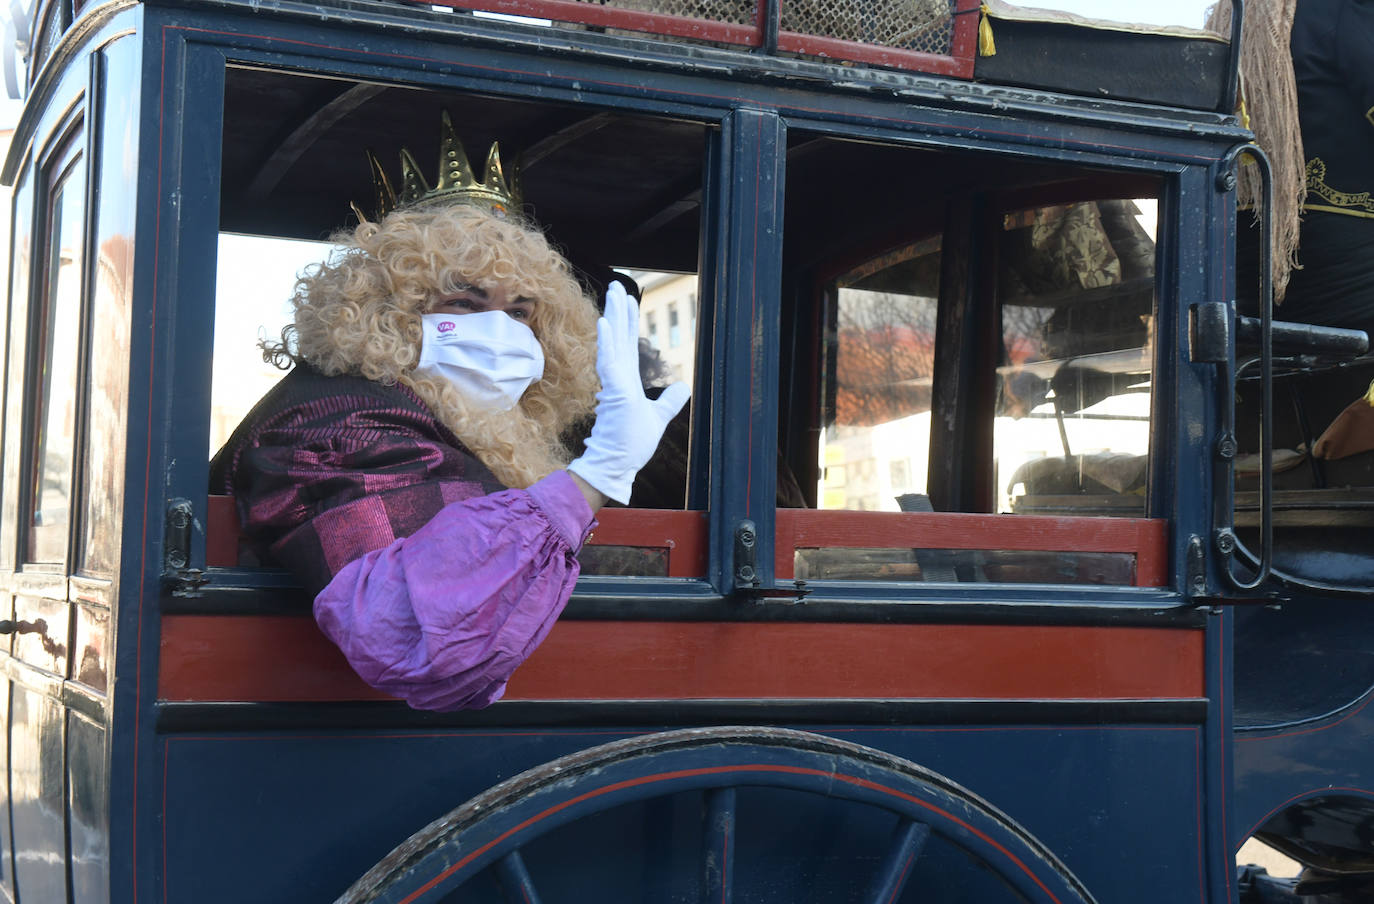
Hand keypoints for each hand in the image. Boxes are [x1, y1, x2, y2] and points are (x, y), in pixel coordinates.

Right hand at [567, 282, 689, 504]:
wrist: (616, 465)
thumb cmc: (630, 444)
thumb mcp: (658, 418)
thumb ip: (670, 402)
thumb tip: (683, 386)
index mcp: (626, 381)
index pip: (628, 345)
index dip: (628, 322)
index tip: (628, 301)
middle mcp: (618, 378)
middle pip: (619, 337)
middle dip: (618, 311)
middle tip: (616, 286)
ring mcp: (614, 383)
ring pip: (614, 342)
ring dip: (613, 317)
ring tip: (612, 293)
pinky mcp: (613, 392)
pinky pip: (609, 361)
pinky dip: (607, 341)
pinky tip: (605, 322)